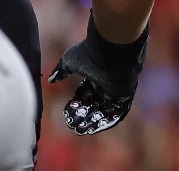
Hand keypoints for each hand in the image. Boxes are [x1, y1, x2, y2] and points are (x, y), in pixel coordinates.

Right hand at [48, 17, 147, 134]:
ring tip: (82, 130)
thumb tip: (51, 79)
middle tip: (73, 126)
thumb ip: (61, 71)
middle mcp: (106, 82)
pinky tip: (94, 128)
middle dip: (84, 116)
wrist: (112, 48)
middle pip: (94, 104)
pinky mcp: (126, 93)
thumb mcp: (70, 61)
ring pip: (105, 109)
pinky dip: (107, 120)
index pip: (85, 93)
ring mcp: (117, 88)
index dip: (76, 104)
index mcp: (95, 74)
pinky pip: (118, 111)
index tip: (66, 113)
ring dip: (94, 121)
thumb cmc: (90, 53)